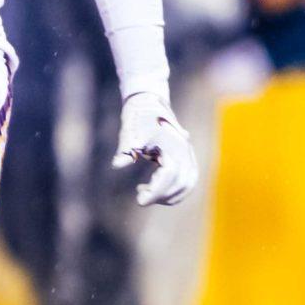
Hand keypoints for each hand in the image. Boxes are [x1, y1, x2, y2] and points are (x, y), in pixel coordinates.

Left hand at [113, 91, 198, 206]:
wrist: (149, 103)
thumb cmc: (138, 117)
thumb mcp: (129, 132)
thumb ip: (125, 150)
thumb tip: (117, 165)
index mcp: (172, 144)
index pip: (169, 175)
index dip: (156, 191)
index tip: (139, 201)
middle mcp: (185, 151)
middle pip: (181, 183)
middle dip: (161, 195)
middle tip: (140, 196)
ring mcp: (188, 154)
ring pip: (186, 185)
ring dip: (169, 195)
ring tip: (146, 193)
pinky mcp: (187, 158)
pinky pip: (187, 181)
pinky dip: (174, 190)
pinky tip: (153, 188)